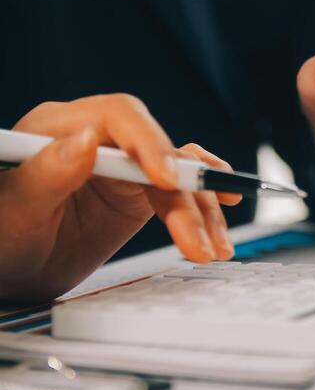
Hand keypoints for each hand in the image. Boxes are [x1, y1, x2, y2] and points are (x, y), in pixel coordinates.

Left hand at [0, 95, 238, 301]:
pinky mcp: (138, 192)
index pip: (118, 117)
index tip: (166, 179)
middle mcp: (97, 139)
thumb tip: (84, 141)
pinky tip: (217, 230)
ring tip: (213, 248)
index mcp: (59, 127)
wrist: (8, 272)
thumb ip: (46, 174)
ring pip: (177, 174)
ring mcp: (121, 166)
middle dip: (184, 194)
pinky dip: (202, 211)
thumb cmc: (0, 237)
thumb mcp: (13, 210)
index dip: (150, 143)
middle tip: (196, 239)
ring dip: (201, 210)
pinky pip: (180, 192)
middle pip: (157, 151)